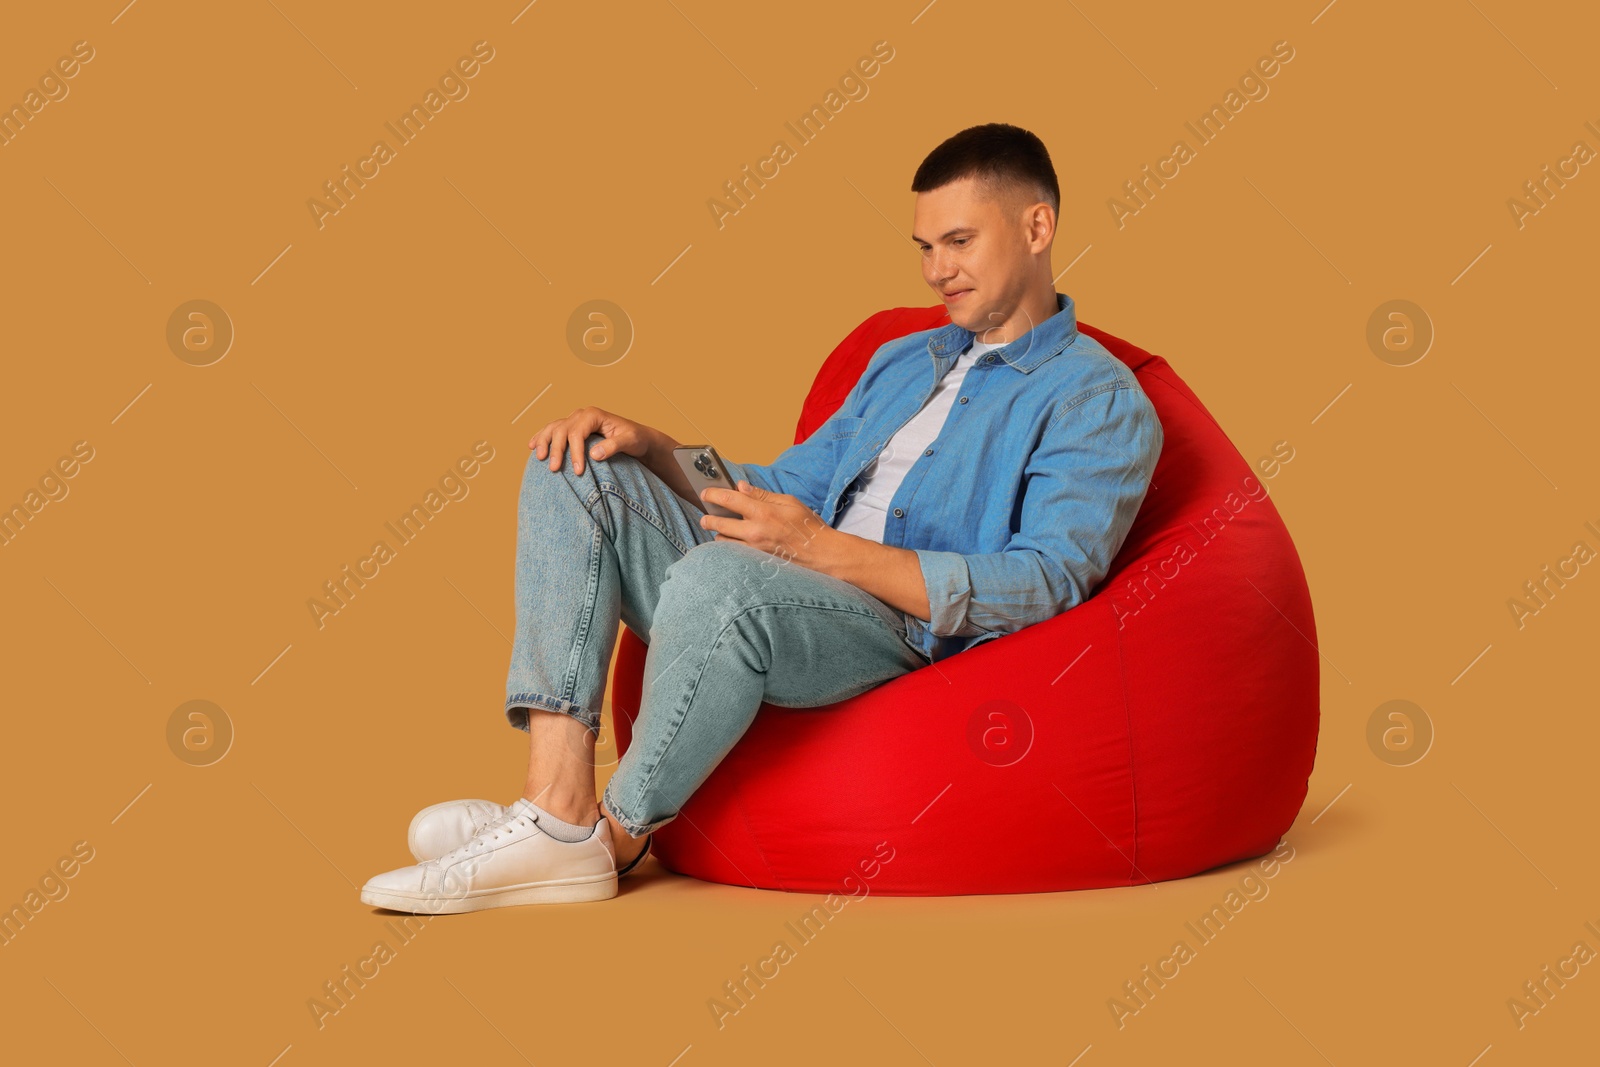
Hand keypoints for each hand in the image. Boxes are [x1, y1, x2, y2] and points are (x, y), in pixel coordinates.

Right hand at [530, 406, 652, 475]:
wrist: (636, 437)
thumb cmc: (635, 439)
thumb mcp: (630, 441)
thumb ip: (613, 446)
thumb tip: (594, 454)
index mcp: (594, 415)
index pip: (577, 433)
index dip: (575, 452)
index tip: (578, 472)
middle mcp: (581, 415)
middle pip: (562, 430)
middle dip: (556, 450)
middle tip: (554, 470)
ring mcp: (575, 420)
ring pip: (553, 428)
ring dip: (543, 442)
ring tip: (539, 458)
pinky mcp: (572, 428)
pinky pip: (553, 430)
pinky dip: (541, 437)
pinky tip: (531, 446)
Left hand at [700, 481, 833, 566]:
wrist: (821, 554)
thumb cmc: (808, 526)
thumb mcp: (788, 502)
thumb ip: (762, 495)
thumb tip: (741, 487)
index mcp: (763, 512)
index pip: (730, 500)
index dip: (714, 495)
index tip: (706, 493)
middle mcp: (755, 532)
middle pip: (720, 524)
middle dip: (708, 519)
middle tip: (705, 517)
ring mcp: (754, 549)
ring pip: (724, 542)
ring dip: (719, 534)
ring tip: (720, 530)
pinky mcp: (756, 561)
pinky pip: (734, 553)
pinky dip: (730, 547)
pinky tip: (733, 543)